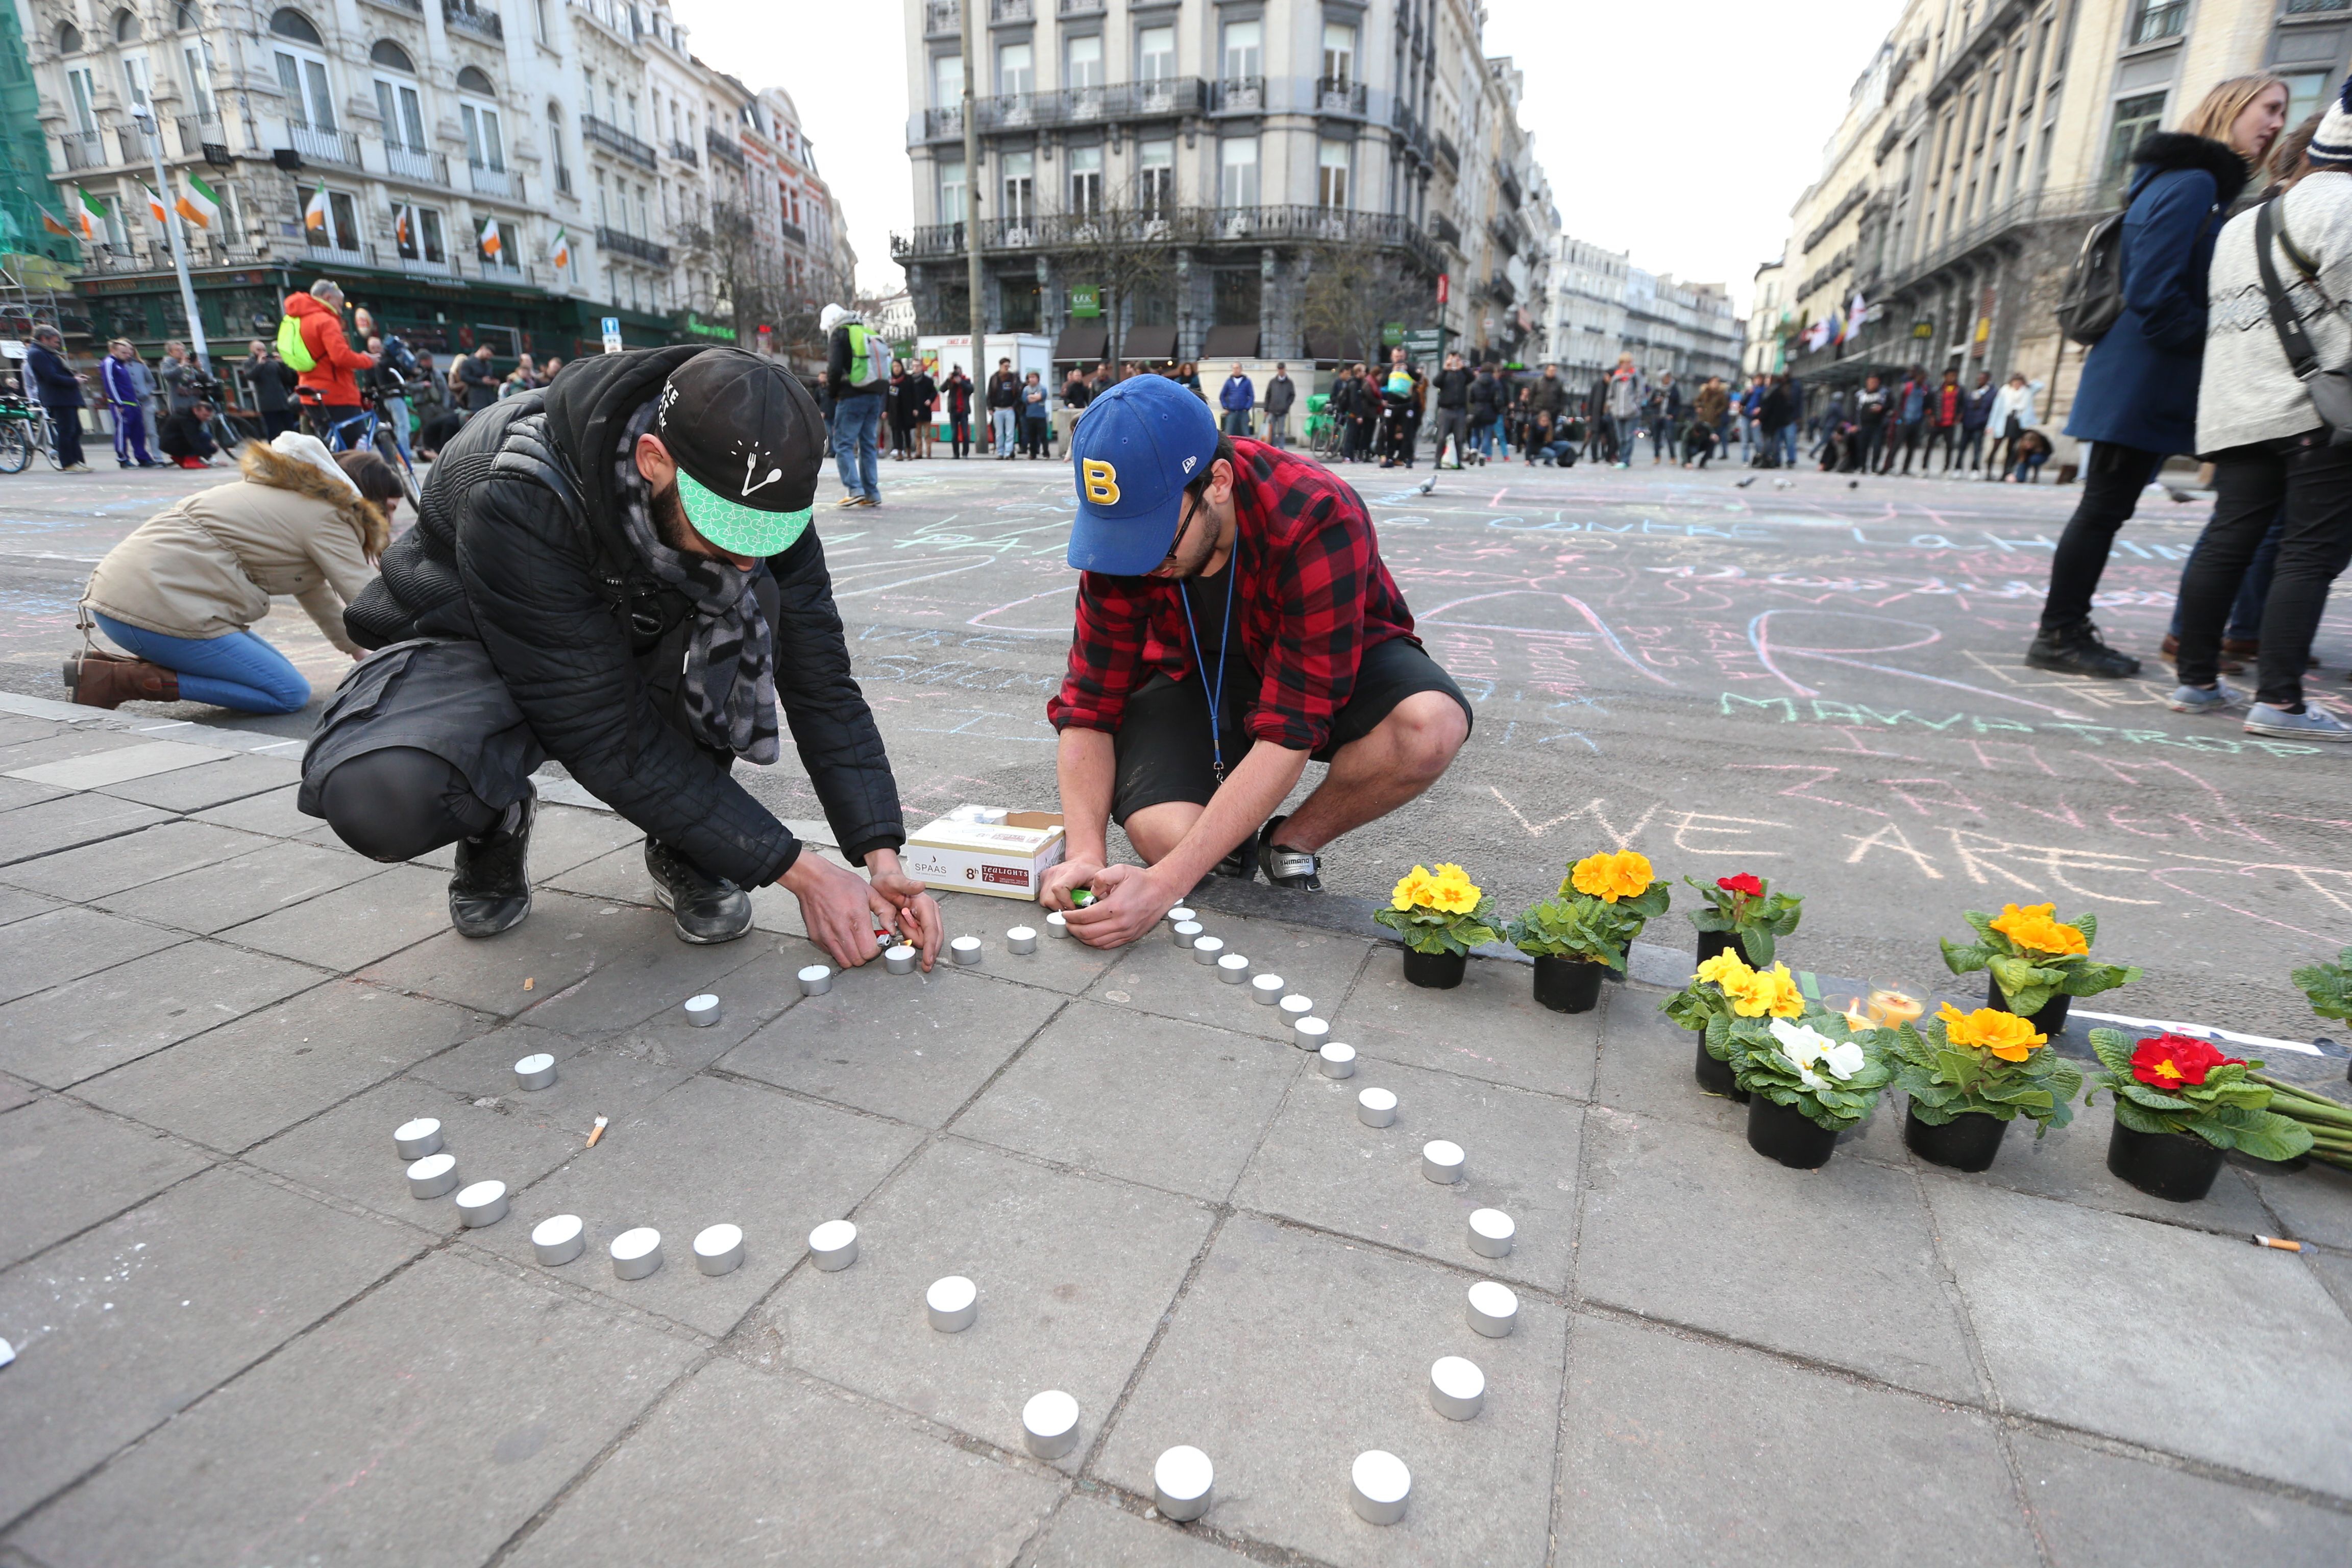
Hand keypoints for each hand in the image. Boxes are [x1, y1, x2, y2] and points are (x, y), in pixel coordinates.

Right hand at [781, 850, 888, 968]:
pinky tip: (842, 937)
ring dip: (852, 956)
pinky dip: (839, 951)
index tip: (875, 942)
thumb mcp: (870, 892)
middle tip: (865, 942)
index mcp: (856, 918)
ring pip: (844, 962)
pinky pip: (832, 954)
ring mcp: (826, 935)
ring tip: (854, 941)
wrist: (813, 879)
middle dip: (865, 954)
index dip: (876, 949)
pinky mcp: (816, 937)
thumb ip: (885, 911)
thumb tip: (892, 929)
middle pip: (858, 960)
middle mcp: (840, 929)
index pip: (869, 951)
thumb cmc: (840, 883)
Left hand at [867, 869, 941, 971]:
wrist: (885, 881)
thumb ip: (907, 884)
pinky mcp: (921, 922)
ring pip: (924, 939)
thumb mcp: (893, 882)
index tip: (928, 961)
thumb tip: (921, 886)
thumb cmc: (889, 881)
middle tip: (922, 964)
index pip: (931, 930)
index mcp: (925, 904)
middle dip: (928, 950)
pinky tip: (901, 923)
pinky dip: (910, 935)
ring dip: (912, 937)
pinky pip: (919, 937)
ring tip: (899, 920)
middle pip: (934, 938)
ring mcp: (926, 918)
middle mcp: (930, 912)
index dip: (930, 947)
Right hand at [1038, 853, 1104, 910]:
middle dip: (1060, 907)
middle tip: (1071, 908)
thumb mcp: (1099, 881)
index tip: (1073, 908)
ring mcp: (1050, 874)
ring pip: (1044, 899)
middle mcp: (1058, 872)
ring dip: (1055, 905)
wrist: (1083, 861)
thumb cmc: (1090, 871)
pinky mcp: (1045, 877)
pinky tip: (1061, 898)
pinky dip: (1051, 900)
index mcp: (1073, 872)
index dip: (1065, 903)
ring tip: (1066, 903)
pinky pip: (1043, 895)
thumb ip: (1100, 893)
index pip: (1059, 889)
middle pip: (1049, 898)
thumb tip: (1099, 907)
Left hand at [1061, 863, 1172, 948]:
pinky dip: (1096, 943)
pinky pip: (1109, 945)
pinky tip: (1090, 936)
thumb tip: (1091, 891)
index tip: (1065, 914)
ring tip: (1076, 930)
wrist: (1162, 890)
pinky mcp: (1131, 936)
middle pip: (1088, 933)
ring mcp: (1126, 932)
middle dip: (1073, 929)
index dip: (1071, 917)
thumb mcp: (1120, 870)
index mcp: (1115, 907)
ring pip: (1097, 942)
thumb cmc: (1142, 880)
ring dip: (1082, 938)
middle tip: (1067, 923)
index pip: (1085, 917)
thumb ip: (1101, 877)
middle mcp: (1120, 923)